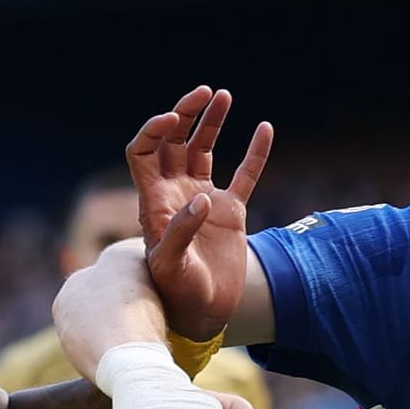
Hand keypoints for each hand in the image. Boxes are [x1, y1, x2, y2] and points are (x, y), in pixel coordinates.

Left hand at [127, 85, 269, 337]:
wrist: (202, 314)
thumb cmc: (176, 293)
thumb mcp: (170, 267)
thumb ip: (180, 233)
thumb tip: (201, 200)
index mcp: (153, 201)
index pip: (144, 152)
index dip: (154, 130)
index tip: (174, 119)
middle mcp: (175, 193)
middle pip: (173, 141)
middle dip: (185, 114)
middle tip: (204, 94)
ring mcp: (203, 199)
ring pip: (204, 149)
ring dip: (212, 122)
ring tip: (224, 96)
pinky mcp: (230, 212)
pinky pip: (244, 175)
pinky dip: (255, 153)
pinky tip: (265, 128)